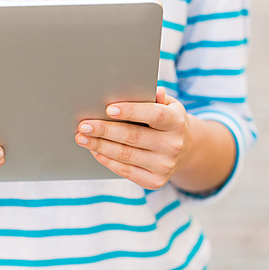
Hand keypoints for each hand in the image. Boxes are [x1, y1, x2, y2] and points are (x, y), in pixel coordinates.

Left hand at [75, 87, 193, 189]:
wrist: (186, 150)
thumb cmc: (166, 120)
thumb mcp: (167, 105)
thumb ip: (155, 97)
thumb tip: (146, 88)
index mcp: (177, 121)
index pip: (154, 115)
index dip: (131, 111)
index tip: (108, 109)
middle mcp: (173, 145)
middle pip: (133, 137)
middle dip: (105, 130)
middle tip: (84, 125)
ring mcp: (165, 166)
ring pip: (125, 155)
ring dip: (99, 146)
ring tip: (82, 138)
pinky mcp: (155, 181)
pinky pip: (125, 170)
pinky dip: (107, 160)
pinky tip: (94, 151)